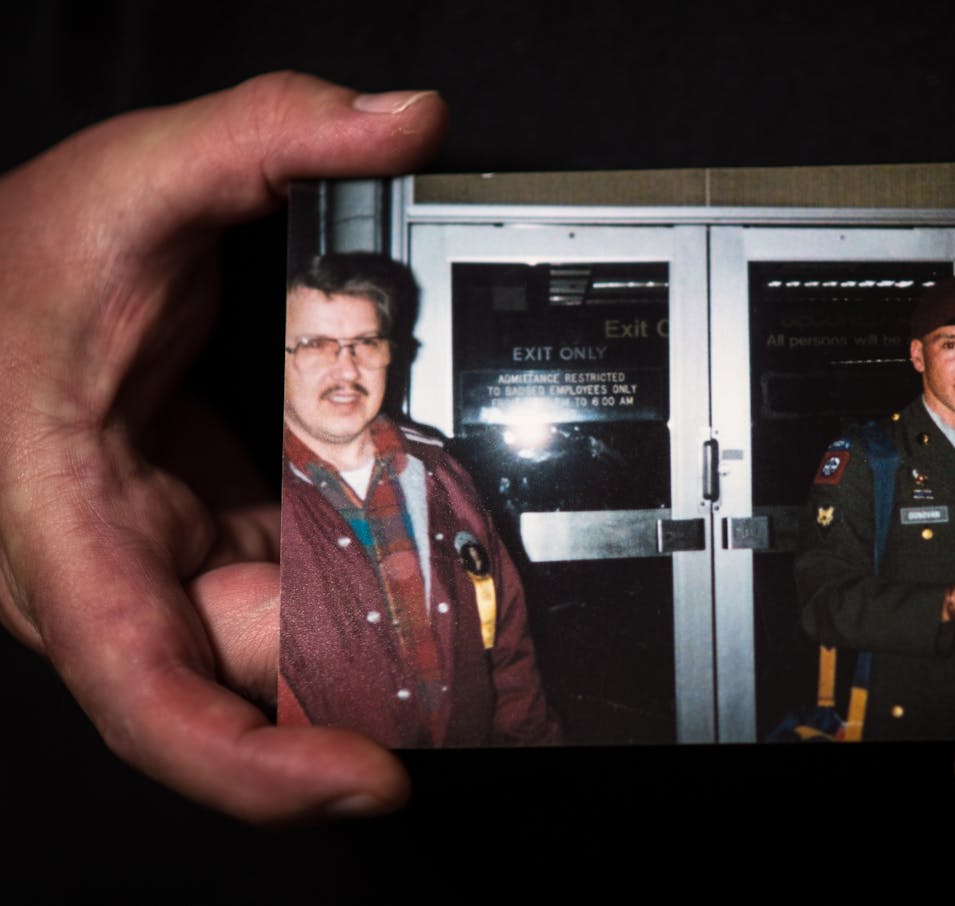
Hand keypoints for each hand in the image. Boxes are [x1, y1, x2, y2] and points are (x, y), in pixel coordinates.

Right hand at [0, 73, 445, 822]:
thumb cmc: (13, 262)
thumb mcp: (134, 178)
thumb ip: (268, 133)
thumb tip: (406, 119)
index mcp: (64, 527)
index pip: (150, 696)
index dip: (257, 764)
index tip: (368, 779)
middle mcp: (108, 573)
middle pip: (249, 676)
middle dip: (365, 673)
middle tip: (476, 647)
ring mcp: (156, 563)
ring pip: (278, 636)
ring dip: (370, 620)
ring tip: (459, 586)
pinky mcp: (198, 540)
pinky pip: (287, 588)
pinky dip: (352, 574)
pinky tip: (409, 537)